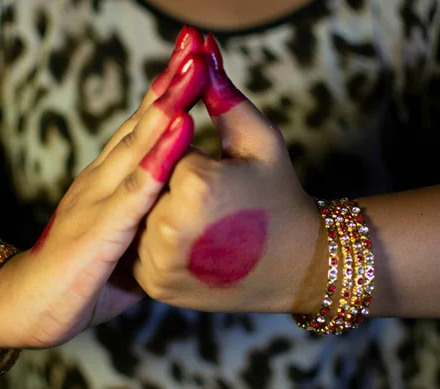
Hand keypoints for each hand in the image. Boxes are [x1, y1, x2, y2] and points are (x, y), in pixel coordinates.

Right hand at [0, 28, 207, 347]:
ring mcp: (98, 199)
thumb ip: (143, 226)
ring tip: (195, 66)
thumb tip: (175, 222)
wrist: (26, 307)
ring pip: (140, 144)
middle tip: (196, 43)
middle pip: (142, 123)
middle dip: (171, 82)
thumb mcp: (118, 244)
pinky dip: (161, 155)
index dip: (166, 94)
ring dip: (170, 103)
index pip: (141, 129)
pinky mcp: (99, 227)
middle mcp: (102, 179)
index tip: (192, 60)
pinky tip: (182, 125)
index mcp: (107, 183)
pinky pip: (136, 187)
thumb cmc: (78, 279)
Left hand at [132, 34, 322, 313]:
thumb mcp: (260, 140)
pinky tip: (188, 240)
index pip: (168, 148)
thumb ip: (224, 97)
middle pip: (151, 182)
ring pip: (141, 215)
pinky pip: (141, 248)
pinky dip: (156, 240)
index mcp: (195, 187)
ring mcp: (159, 263)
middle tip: (210, 195)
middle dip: (172, 181)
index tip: (213, 165)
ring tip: (200, 218)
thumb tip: (200, 52)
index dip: (191, 152)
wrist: (298, 267)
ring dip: (158, 209)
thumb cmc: (281, 195)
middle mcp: (169, 229)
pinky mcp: (155, 286)